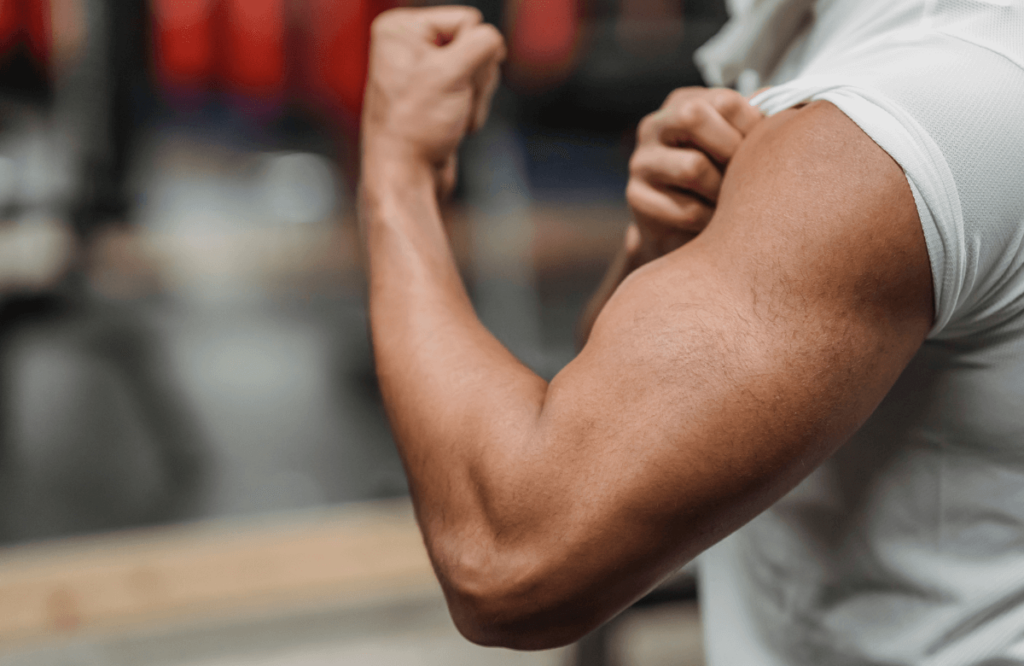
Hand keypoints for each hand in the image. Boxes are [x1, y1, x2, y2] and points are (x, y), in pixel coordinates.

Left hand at [362, 6, 505, 197]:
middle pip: (474, 42)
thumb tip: (494, 42)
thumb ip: (482, 43)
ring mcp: (422, 69)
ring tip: (454, 115)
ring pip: (479, 67)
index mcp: (399, 28)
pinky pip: (472, 87)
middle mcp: (406, 44)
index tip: (449, 83)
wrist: (407, 175)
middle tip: (453, 101)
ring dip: (476, 95)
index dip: (471, 54)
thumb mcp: (453, 73)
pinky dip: (473, 106)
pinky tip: (457, 124)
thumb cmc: (416, 127)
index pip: (467, 20)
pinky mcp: (435, 93)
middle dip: (475, 76)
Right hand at [627, 87, 762, 258]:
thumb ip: (757, 123)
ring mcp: (641, 162)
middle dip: (729, 147)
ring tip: (731, 202)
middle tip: (742, 174)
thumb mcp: (737, 146)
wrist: (683, 232)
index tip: (760, 152)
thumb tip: (795, 104)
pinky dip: (711, 220)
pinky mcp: (637, 198)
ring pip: (693, 167)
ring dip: (723, 190)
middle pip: (693, 116)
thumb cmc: (720, 181)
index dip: (752, 125)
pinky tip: (715, 223)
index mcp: (681, 103)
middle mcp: (653, 126)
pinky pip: (686, 209)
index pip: (724, 99)